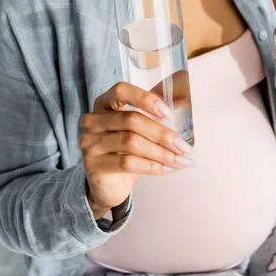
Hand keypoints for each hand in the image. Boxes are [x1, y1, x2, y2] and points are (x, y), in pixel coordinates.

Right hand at [80, 82, 194, 219]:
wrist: (108, 185)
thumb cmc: (125, 150)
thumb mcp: (137, 128)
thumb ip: (153, 112)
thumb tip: (183, 99)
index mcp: (103, 103)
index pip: (121, 91)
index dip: (146, 99)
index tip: (169, 114)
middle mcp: (93, 120)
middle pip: (131, 119)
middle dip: (163, 134)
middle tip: (185, 147)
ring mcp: (90, 143)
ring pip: (132, 142)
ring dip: (162, 153)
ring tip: (181, 161)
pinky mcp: (93, 165)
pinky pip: (127, 163)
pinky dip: (152, 166)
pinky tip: (167, 169)